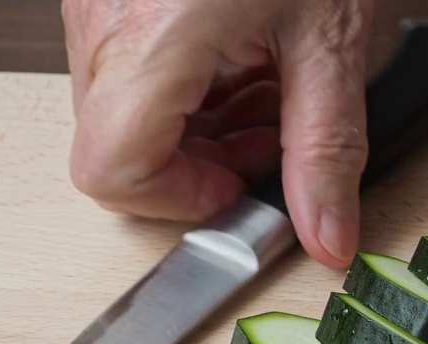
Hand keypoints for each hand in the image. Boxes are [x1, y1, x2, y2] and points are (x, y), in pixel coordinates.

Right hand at [62, 0, 374, 266]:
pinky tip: (245, 59)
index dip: (178, 201)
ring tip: (269, 88)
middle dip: (202, 163)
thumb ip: (327, 150)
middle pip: (118, 147)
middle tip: (270, 136)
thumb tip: (325, 236)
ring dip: (201, 126)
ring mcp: (97, 3)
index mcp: (153, 37)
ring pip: (126, 112)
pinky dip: (189, 86)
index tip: (239, 190)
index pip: (111, 171)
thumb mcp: (330, 42)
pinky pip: (130, 69)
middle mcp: (103, 21)